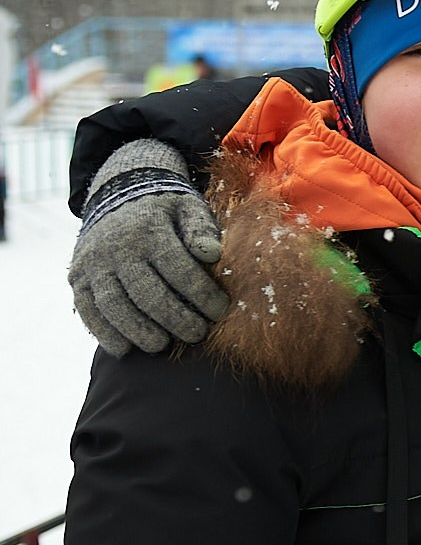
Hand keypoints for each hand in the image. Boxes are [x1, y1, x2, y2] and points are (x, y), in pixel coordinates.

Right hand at [67, 139, 229, 355]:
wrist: (116, 195)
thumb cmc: (164, 209)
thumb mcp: (188, 207)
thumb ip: (201, 228)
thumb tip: (212, 253)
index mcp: (149, 230)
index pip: (179, 269)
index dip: (202, 295)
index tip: (220, 311)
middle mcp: (117, 248)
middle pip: (147, 293)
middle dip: (175, 319)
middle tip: (197, 335)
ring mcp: (93, 265)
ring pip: (114, 306)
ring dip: (139, 331)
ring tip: (161, 346)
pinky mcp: (77, 278)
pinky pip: (87, 310)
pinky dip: (104, 333)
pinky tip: (124, 349)